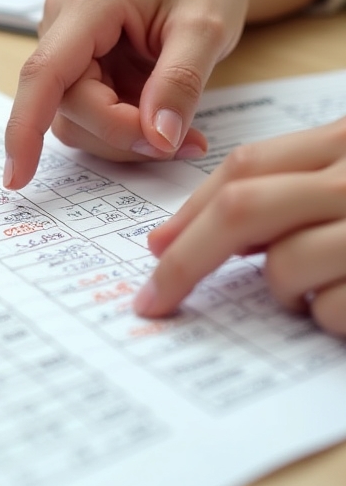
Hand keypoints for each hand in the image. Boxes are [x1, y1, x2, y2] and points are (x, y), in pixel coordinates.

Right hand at [3, 0, 253, 189]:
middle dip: (122, 134)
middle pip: (68, 106)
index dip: (24, 127)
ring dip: (124, 138)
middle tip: (186, 143)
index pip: (44, 73)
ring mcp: (65, 47)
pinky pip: (87, 115)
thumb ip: (181, 82)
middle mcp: (62, 24)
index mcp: (88, 4)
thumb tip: (158, 138)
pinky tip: (162, 121)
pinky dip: (124, 129)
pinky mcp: (76, 66)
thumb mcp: (209, 26)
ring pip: (75, 118)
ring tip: (182, 131)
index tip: (17, 177)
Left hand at [136, 119, 345, 336]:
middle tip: (155, 297)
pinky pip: (329, 309)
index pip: (245, 166)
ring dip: (282, 292)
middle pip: (240, 209)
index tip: (156, 246)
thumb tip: (223, 239)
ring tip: (315, 295)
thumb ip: (295, 193)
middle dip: (188, 258)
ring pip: (284, 264)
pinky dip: (327, 319)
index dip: (191, 209)